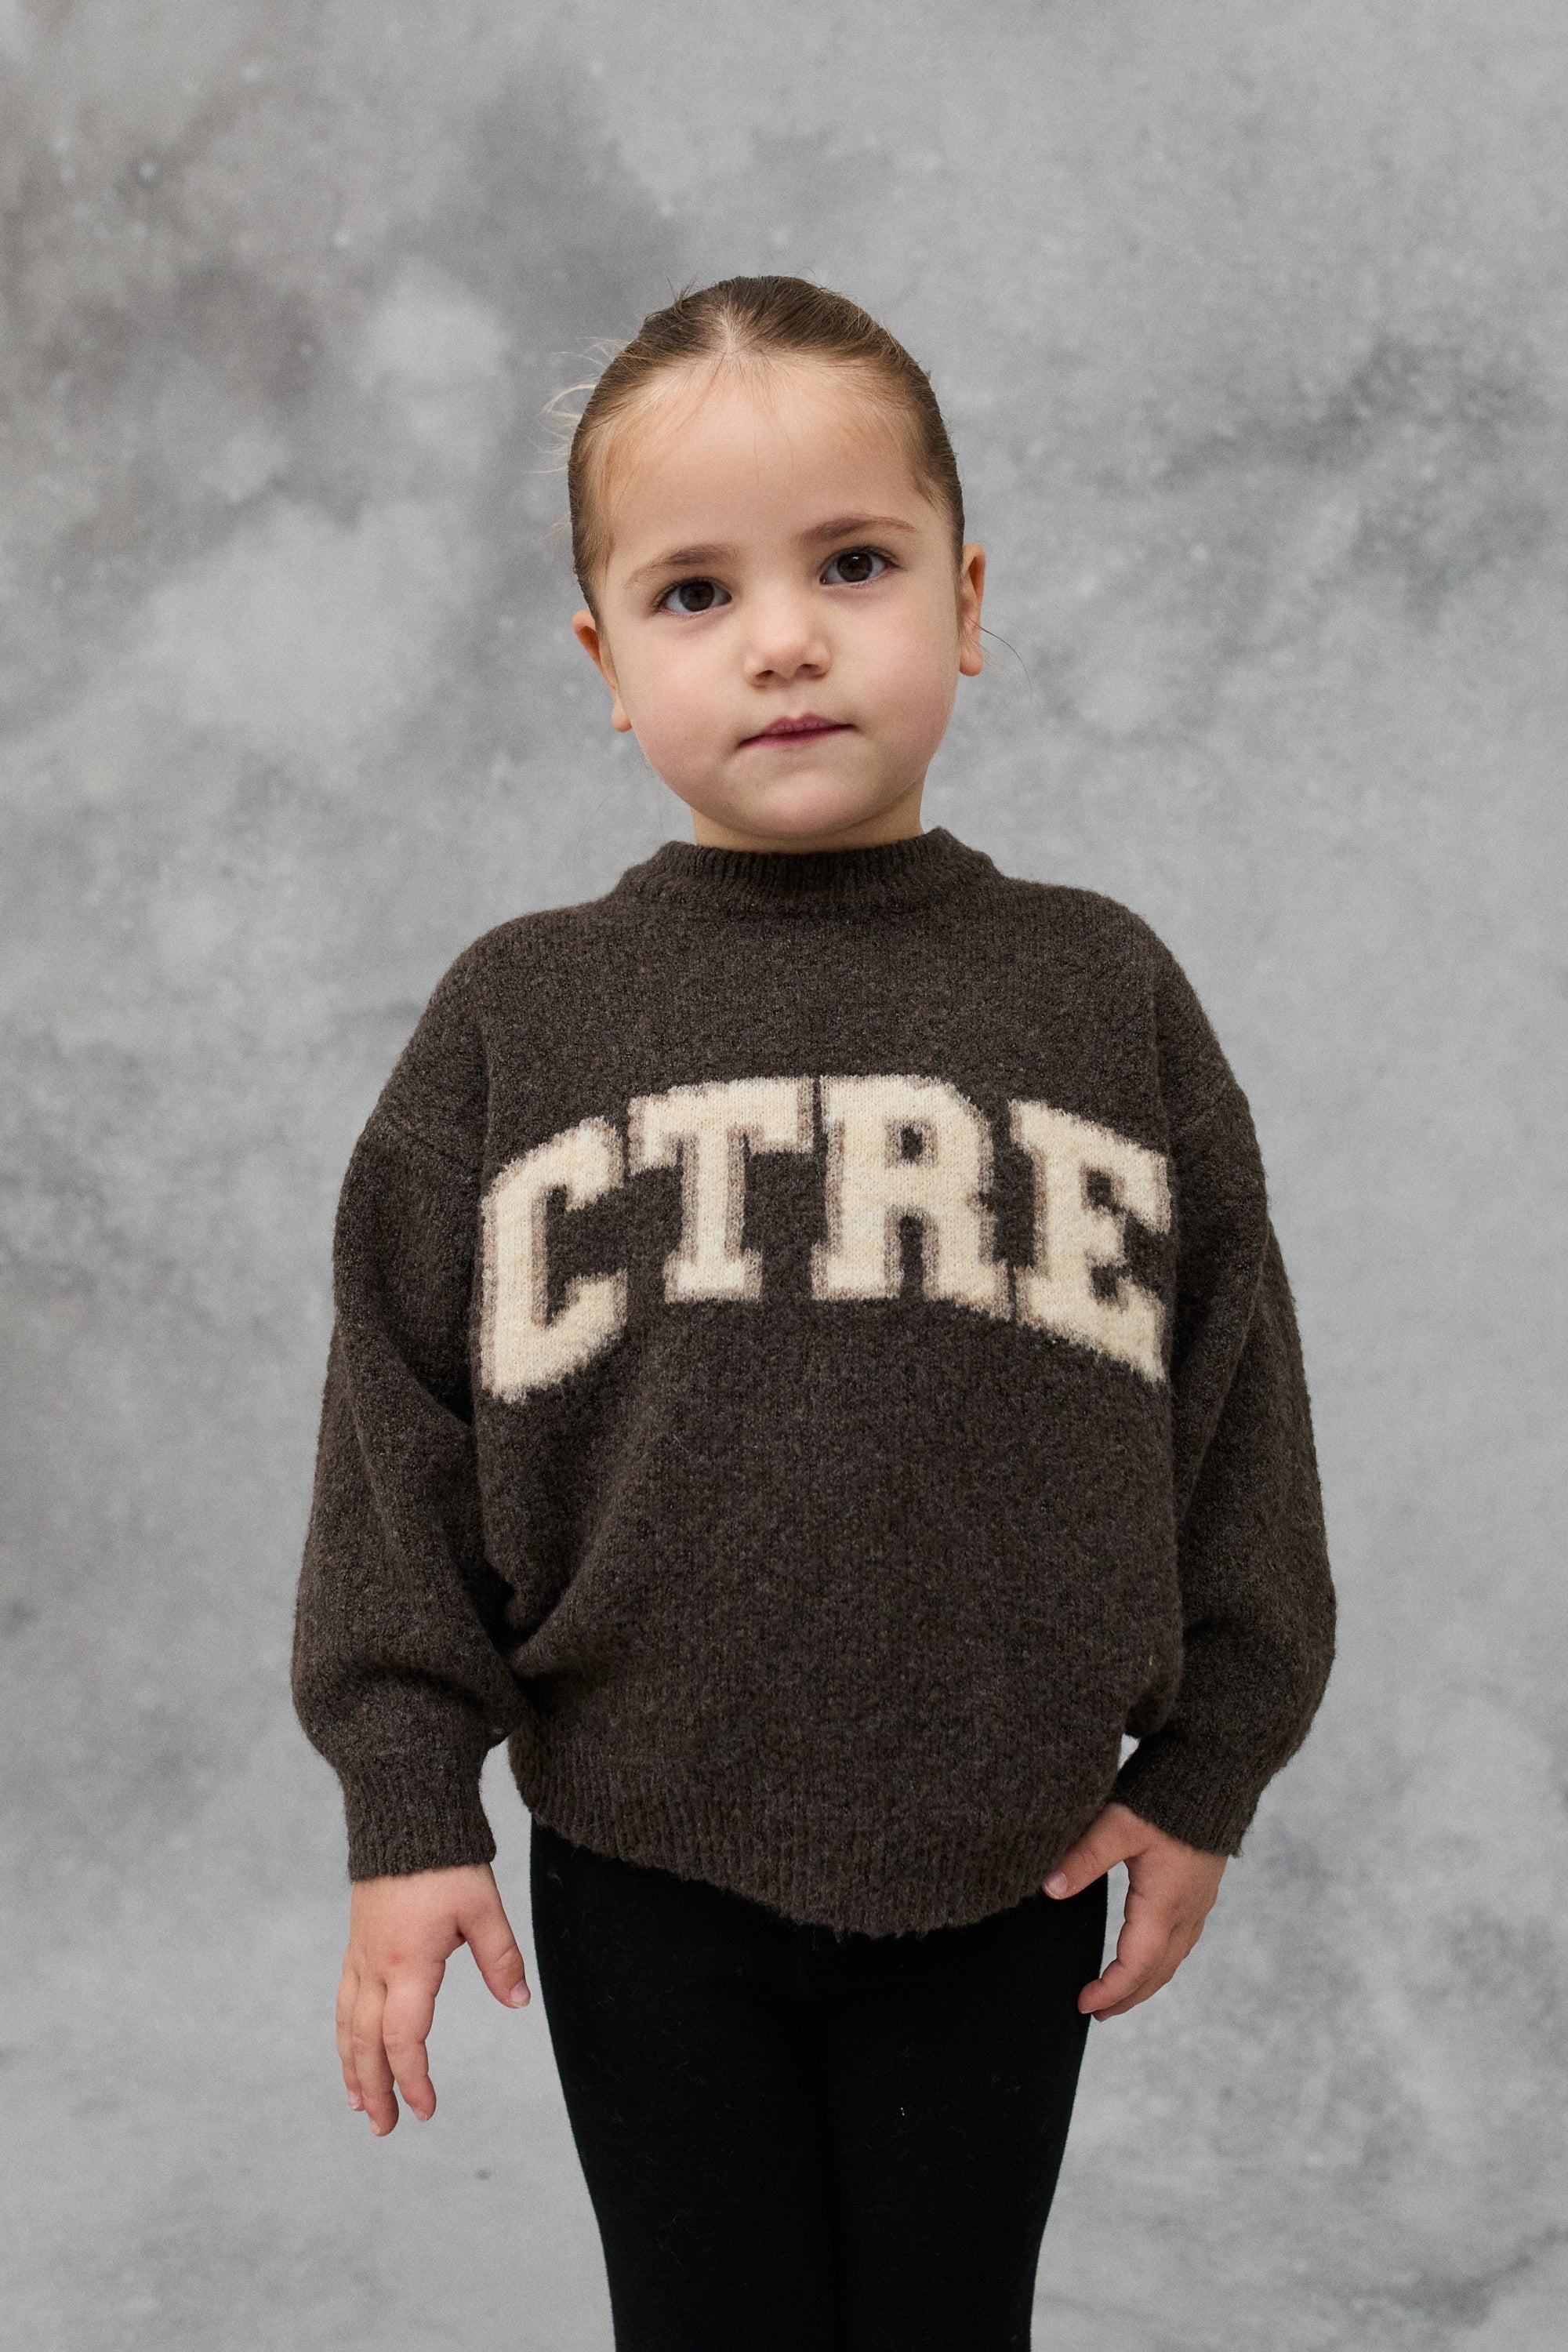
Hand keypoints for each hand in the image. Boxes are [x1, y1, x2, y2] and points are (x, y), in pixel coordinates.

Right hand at [337, 1862, 530, 2134]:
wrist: (403, 1816)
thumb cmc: (446, 1861)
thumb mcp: (482, 1907)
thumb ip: (500, 1957)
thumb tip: (519, 2002)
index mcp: (408, 1965)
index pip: (404, 2039)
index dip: (413, 2080)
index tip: (426, 2109)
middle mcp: (376, 1967)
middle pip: (367, 2043)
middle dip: (376, 2089)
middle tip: (384, 2129)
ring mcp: (361, 1955)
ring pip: (348, 2025)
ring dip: (353, 2067)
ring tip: (360, 2103)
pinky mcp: (357, 1943)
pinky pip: (343, 2001)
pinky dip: (345, 2034)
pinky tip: (351, 2048)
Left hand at [1043, 1801, 1226, 2019]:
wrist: (1214, 1773)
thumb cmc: (1164, 1799)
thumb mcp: (1118, 1826)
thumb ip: (1083, 1859)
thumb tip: (1049, 1889)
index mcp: (1164, 1905)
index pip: (1135, 1966)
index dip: (1110, 1991)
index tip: (1082, 2005)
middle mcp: (1186, 1912)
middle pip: (1157, 1972)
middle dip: (1127, 1997)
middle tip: (1095, 2012)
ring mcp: (1199, 1903)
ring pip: (1172, 1959)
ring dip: (1145, 1981)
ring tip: (1118, 1994)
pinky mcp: (1202, 1890)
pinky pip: (1182, 1941)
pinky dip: (1160, 1960)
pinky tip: (1147, 1954)